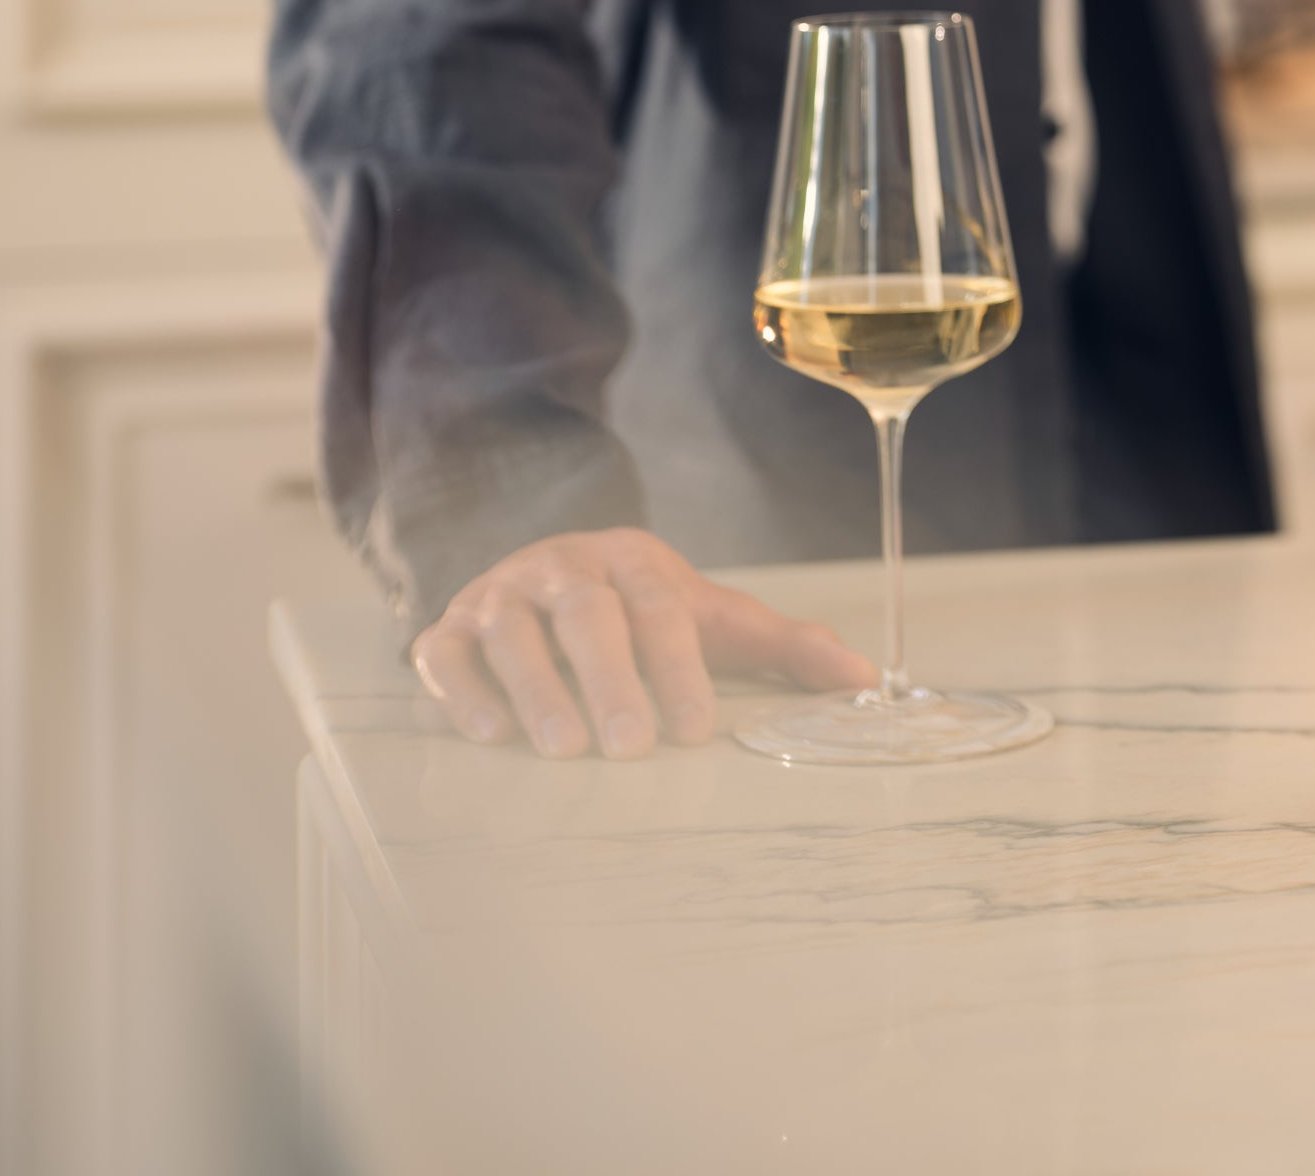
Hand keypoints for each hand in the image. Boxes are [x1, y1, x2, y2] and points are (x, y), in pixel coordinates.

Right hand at [412, 528, 867, 757]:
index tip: (695, 732)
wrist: (540, 576)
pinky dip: (463, 690)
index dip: (677, 668)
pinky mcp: (449, 629)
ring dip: (536, 690)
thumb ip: (782, 647)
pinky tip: (488, 734)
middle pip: (588, 616)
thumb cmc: (639, 611)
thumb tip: (866, 679)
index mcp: (634, 563)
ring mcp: (501, 597)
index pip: (660, 609)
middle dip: (610, 680)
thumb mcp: (709, 619)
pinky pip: (448, 654)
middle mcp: (564, 570)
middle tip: (630, 747)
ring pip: (514, 632)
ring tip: (562, 751)